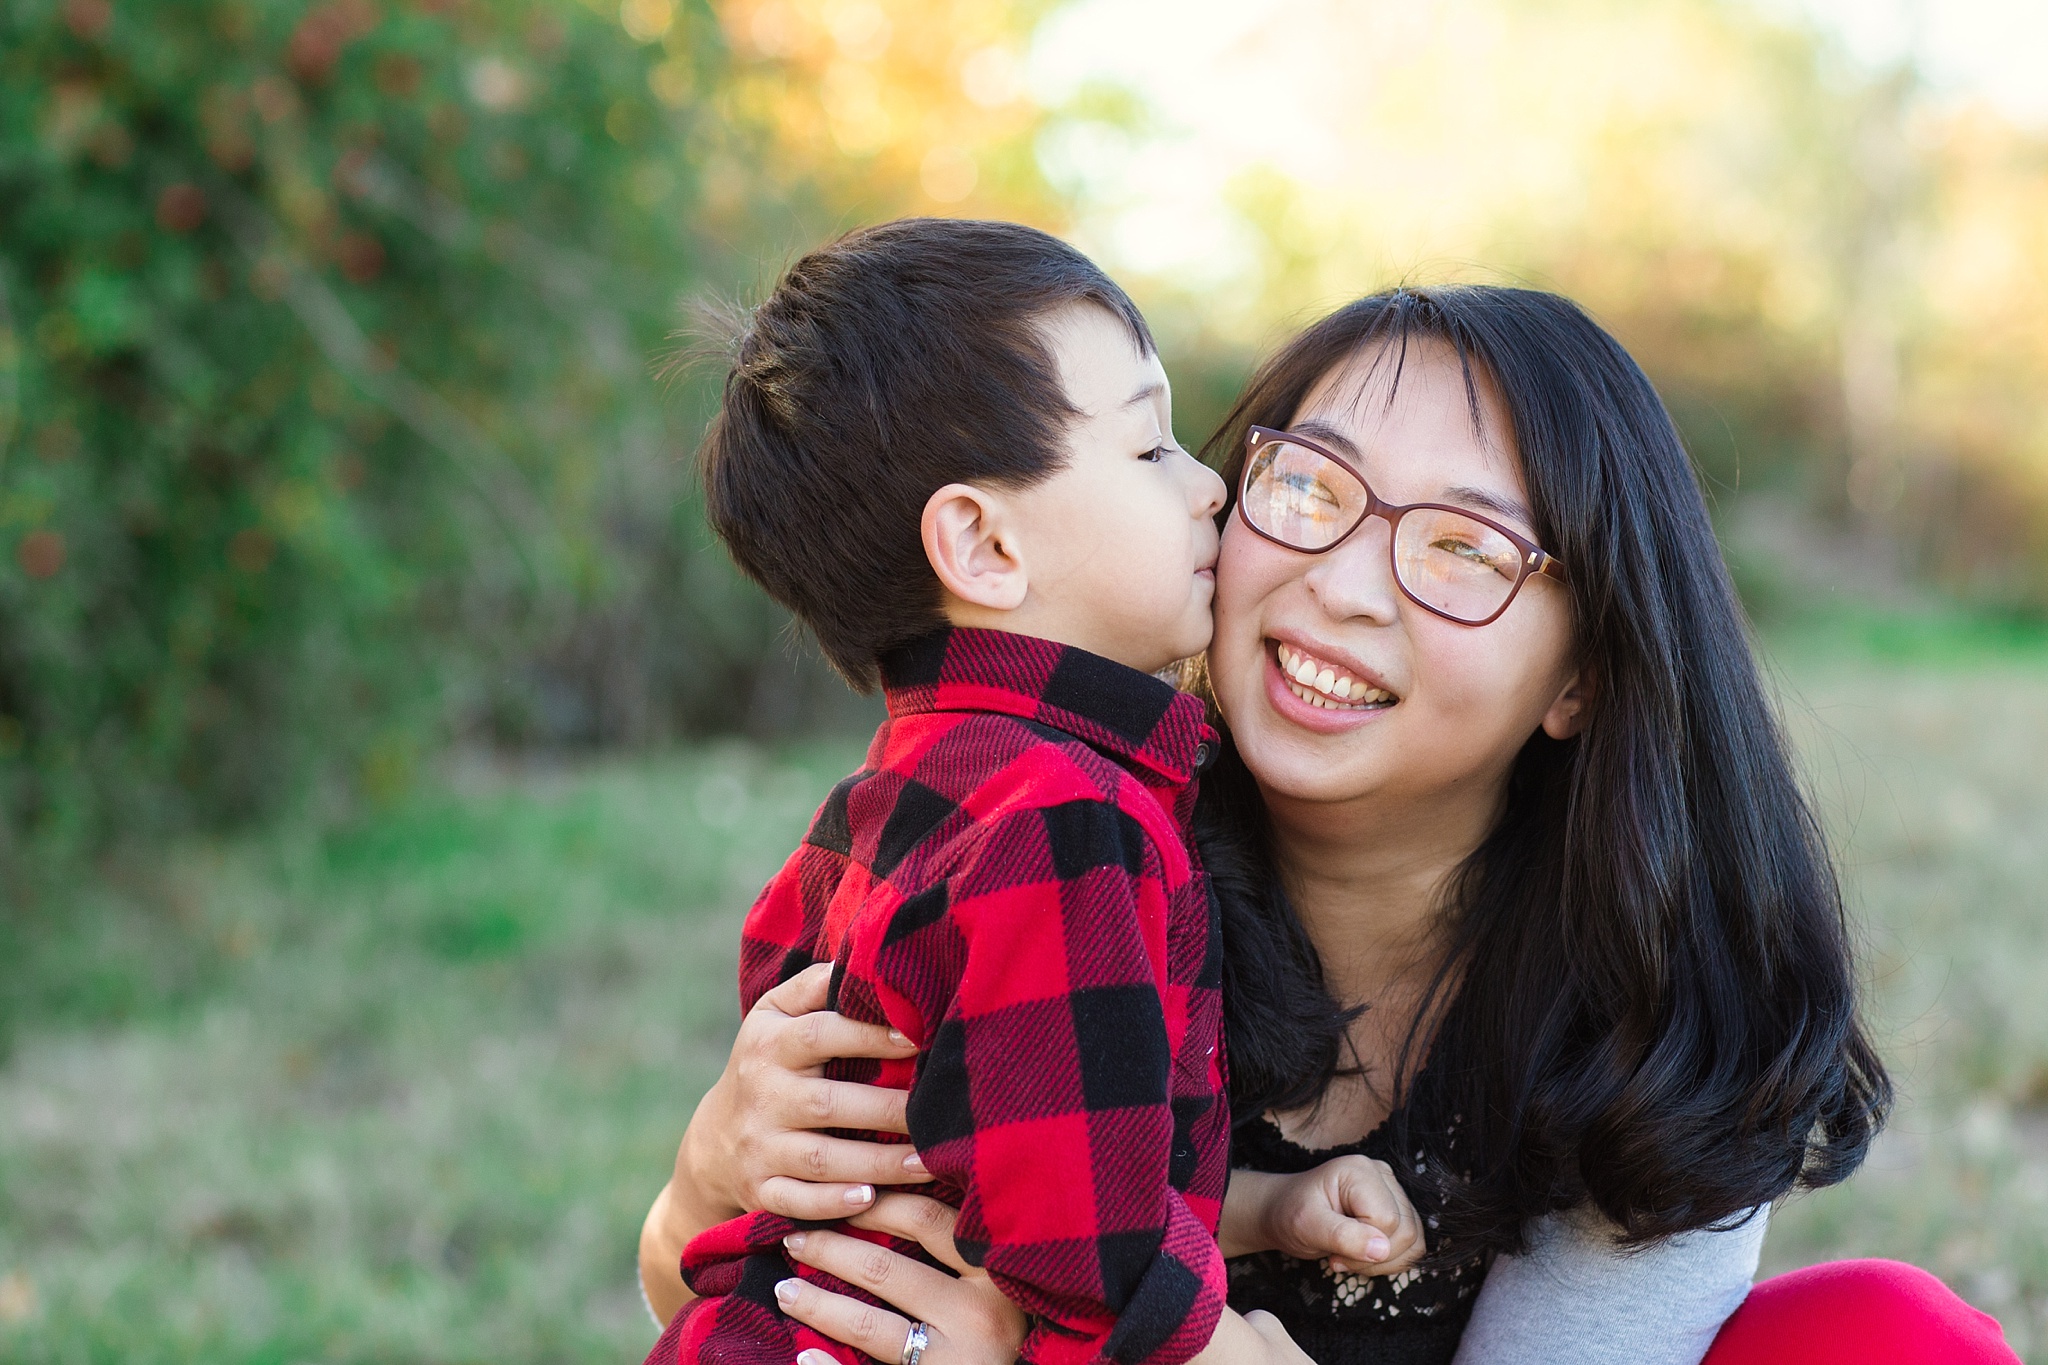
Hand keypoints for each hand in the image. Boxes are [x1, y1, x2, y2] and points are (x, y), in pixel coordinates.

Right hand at [682, 962, 930, 1220]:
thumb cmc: (769, 1061)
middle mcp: (762, 1095)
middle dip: (888, 1110)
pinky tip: (870, 1201)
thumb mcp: (775, 1014)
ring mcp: (760, 1147)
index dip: (869, 1035)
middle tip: (941, 1115)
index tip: (919, 1039)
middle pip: (829, 1104)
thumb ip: (815, 985)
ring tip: (930, 1164)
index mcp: (769, 1044)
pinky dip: (832, 1204)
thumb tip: (865, 955)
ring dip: (877, 1164)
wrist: (714, 1139)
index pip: (821, 1035)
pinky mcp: (761, 1191)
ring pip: (821, 1159)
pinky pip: (797, 1202)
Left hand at [777, 1194, 1026, 1364]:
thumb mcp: (996, 1281)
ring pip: (871, 1325)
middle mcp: (982, 1313)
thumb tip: (885, 1189)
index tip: (835, 1195)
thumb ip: (959, 1243)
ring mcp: (959, 1359)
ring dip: (818, 1303)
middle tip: (793, 1236)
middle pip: (887, 1267)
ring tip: (786, 1290)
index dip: (873, 1203)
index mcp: (995, 1271)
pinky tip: (805, 1356)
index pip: (925, 1217)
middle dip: (830, 1247)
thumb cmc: (1003, 1331)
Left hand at [1232, 1157, 1423, 1275]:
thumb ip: (1344, 1236)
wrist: (1284, 1211)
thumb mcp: (1307, 1226)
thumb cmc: (1290, 1214)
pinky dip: (1389, 1261)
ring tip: (1348, 1256)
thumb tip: (1382, 1249)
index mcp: (1360, 1171)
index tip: (1333, 1252)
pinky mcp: (1396, 1208)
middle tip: (1338, 1257)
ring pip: (1413, 1241)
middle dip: (1373, 1258)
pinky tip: (1362, 1255)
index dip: (1364, 1247)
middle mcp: (1382, 1175)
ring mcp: (1392, 1191)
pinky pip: (1412, 1245)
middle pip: (1406, 1231)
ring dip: (1381, 1262)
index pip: (1387, 1220)